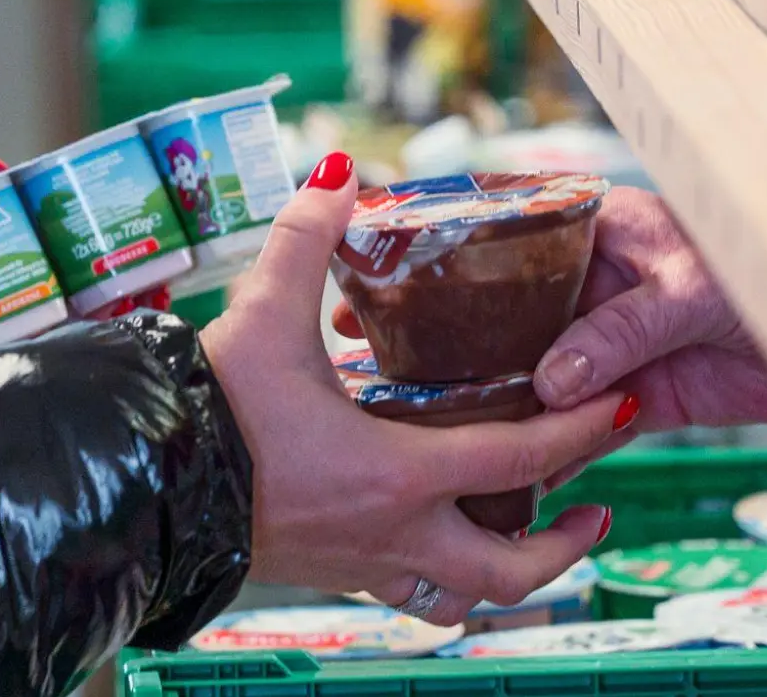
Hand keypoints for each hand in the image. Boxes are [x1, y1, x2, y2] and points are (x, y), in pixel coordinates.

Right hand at [203, 154, 633, 624]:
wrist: (140, 483)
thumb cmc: (210, 408)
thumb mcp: (262, 312)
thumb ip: (308, 236)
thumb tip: (337, 167)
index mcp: (397, 472)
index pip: (521, 458)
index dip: (584, 431)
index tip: (626, 408)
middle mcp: (391, 533)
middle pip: (508, 570)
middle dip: (567, 546)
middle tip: (596, 507)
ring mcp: (359, 564)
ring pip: (459, 599)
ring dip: (506, 575)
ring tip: (527, 535)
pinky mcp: (326, 573)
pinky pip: (404, 594)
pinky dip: (438, 578)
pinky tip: (434, 538)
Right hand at [332, 187, 766, 488]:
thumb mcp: (689, 290)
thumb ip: (619, 331)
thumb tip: (549, 383)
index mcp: (591, 229)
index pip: (497, 231)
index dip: (439, 253)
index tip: (382, 269)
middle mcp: (583, 285)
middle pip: (496, 312)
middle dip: (443, 336)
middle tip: (374, 354)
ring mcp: (602, 344)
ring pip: (524, 373)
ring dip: (484, 399)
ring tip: (420, 422)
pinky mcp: (629, 398)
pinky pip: (571, 426)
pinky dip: (540, 450)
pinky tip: (496, 471)